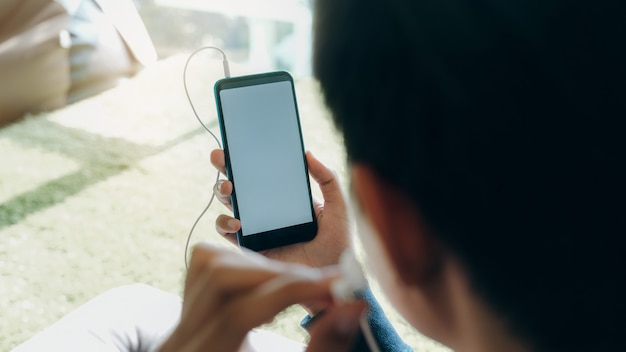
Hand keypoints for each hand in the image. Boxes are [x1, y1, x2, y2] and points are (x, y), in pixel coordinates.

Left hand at [159, 244, 362, 351]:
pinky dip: (243, 267)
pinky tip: (271, 291)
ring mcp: (178, 327)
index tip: (336, 284)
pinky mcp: (186, 316)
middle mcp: (179, 344)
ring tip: (299, 289)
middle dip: (280, 275)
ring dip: (263, 268)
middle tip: (326, 286)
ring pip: (210, 263)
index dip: (292, 291)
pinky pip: (206, 268)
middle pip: (219, 276)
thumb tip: (354, 303)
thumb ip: (324, 349)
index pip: (239, 311)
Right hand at [210, 149, 350, 267]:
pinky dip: (226, 224)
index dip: (247, 157)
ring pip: (228, 205)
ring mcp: (256, 227)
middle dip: (225, 168)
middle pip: (240, 183)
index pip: (262, 172)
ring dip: (222, 193)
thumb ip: (327, 178)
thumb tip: (307, 152)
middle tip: (220, 158)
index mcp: (285, 196)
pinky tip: (237, 222)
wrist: (331, 276)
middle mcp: (266, 209)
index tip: (237, 143)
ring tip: (229, 190)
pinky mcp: (250, 247)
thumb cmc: (338, 241)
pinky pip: (228, 232)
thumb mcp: (338, 205)